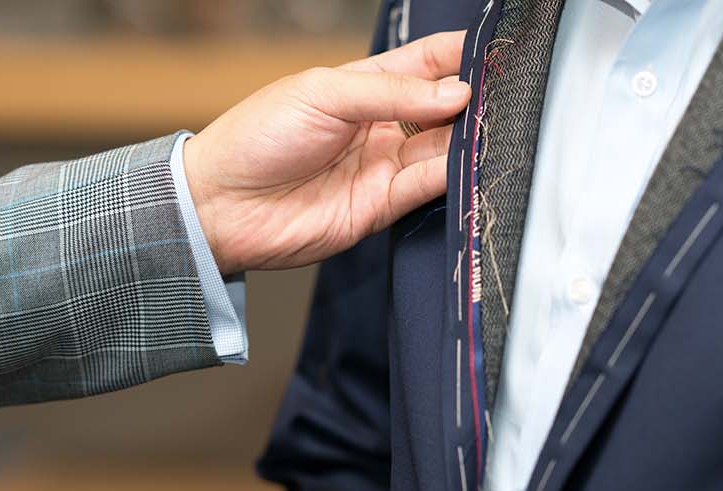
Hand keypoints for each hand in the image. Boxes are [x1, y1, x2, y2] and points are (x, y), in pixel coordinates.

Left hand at [184, 31, 468, 272]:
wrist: (219, 205)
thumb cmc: (255, 138)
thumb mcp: (322, 93)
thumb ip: (390, 91)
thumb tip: (455, 92)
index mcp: (364, 85)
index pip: (427, 62)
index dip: (461, 55)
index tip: (495, 52)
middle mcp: (381, 124)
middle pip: (445, 108)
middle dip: (474, 101)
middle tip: (503, 95)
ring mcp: (384, 165)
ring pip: (444, 148)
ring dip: (469, 139)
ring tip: (493, 128)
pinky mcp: (382, 206)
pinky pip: (428, 187)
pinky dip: (453, 175)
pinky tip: (469, 161)